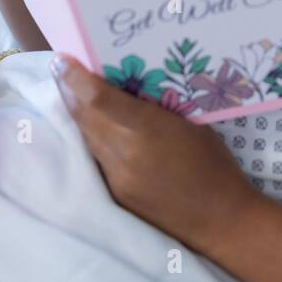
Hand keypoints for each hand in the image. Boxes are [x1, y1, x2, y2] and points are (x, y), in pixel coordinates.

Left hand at [49, 54, 258, 254]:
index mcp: (149, 130)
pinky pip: (98, 160)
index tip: (61, 62)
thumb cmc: (215, 165)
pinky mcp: (116, 195)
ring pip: (87, 139)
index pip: (99, 99)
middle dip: (70, 92)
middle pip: (84, 118)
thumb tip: (131, 92)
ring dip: (79, 116)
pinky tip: (98, 130)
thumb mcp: (192, 125)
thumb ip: (157, 110)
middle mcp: (125, 154)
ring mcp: (117, 178)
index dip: (75, 78)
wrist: (220, 220)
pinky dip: (94, 140)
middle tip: (62, 72)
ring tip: (75, 96)